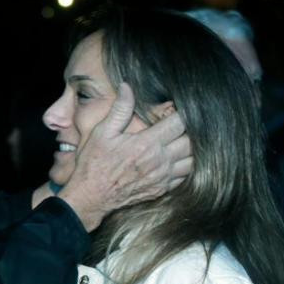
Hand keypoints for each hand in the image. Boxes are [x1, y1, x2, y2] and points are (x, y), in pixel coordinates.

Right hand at [56, 83, 191, 230]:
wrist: (91, 197)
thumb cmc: (94, 163)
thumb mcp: (102, 132)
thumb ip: (120, 109)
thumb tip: (127, 86)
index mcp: (147, 143)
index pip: (180, 123)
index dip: (183, 112)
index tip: (180, 106)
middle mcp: (160, 161)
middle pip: (191, 142)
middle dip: (192, 130)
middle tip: (186, 122)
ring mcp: (163, 178)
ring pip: (192, 161)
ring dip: (192, 149)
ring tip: (185, 139)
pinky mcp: (161, 189)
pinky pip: (185, 176)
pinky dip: (186, 166)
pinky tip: (179, 158)